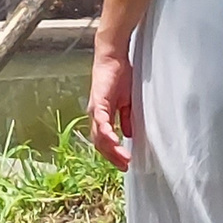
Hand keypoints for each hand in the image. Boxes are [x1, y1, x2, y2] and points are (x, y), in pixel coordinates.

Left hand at [87, 42, 136, 170]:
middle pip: (100, 143)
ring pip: (99, 136)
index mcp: (101, 116)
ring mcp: (95, 109)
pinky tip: (115, 141)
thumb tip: (127, 134)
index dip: (112, 154)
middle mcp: (95, 115)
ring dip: (111, 150)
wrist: (113, 57)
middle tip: (125, 166)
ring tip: (123, 159)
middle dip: (112, 157)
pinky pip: (102, 122)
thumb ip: (125, 119)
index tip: (124, 164)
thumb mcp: (126, 102)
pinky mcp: (98, 102)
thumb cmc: (119, 76)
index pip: (104, 141)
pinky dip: (107, 133)